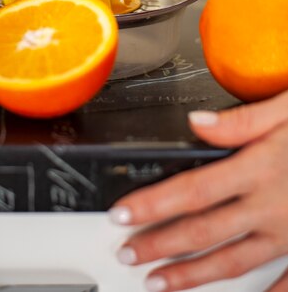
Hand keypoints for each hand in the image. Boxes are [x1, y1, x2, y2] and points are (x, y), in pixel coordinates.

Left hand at [109, 92, 287, 290]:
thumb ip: (244, 118)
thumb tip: (198, 123)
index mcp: (260, 167)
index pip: (191, 190)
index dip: (152, 205)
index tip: (122, 215)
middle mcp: (270, 205)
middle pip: (203, 231)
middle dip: (159, 244)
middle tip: (128, 254)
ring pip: (232, 261)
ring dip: (192, 275)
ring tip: (159, 284)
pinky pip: (285, 282)